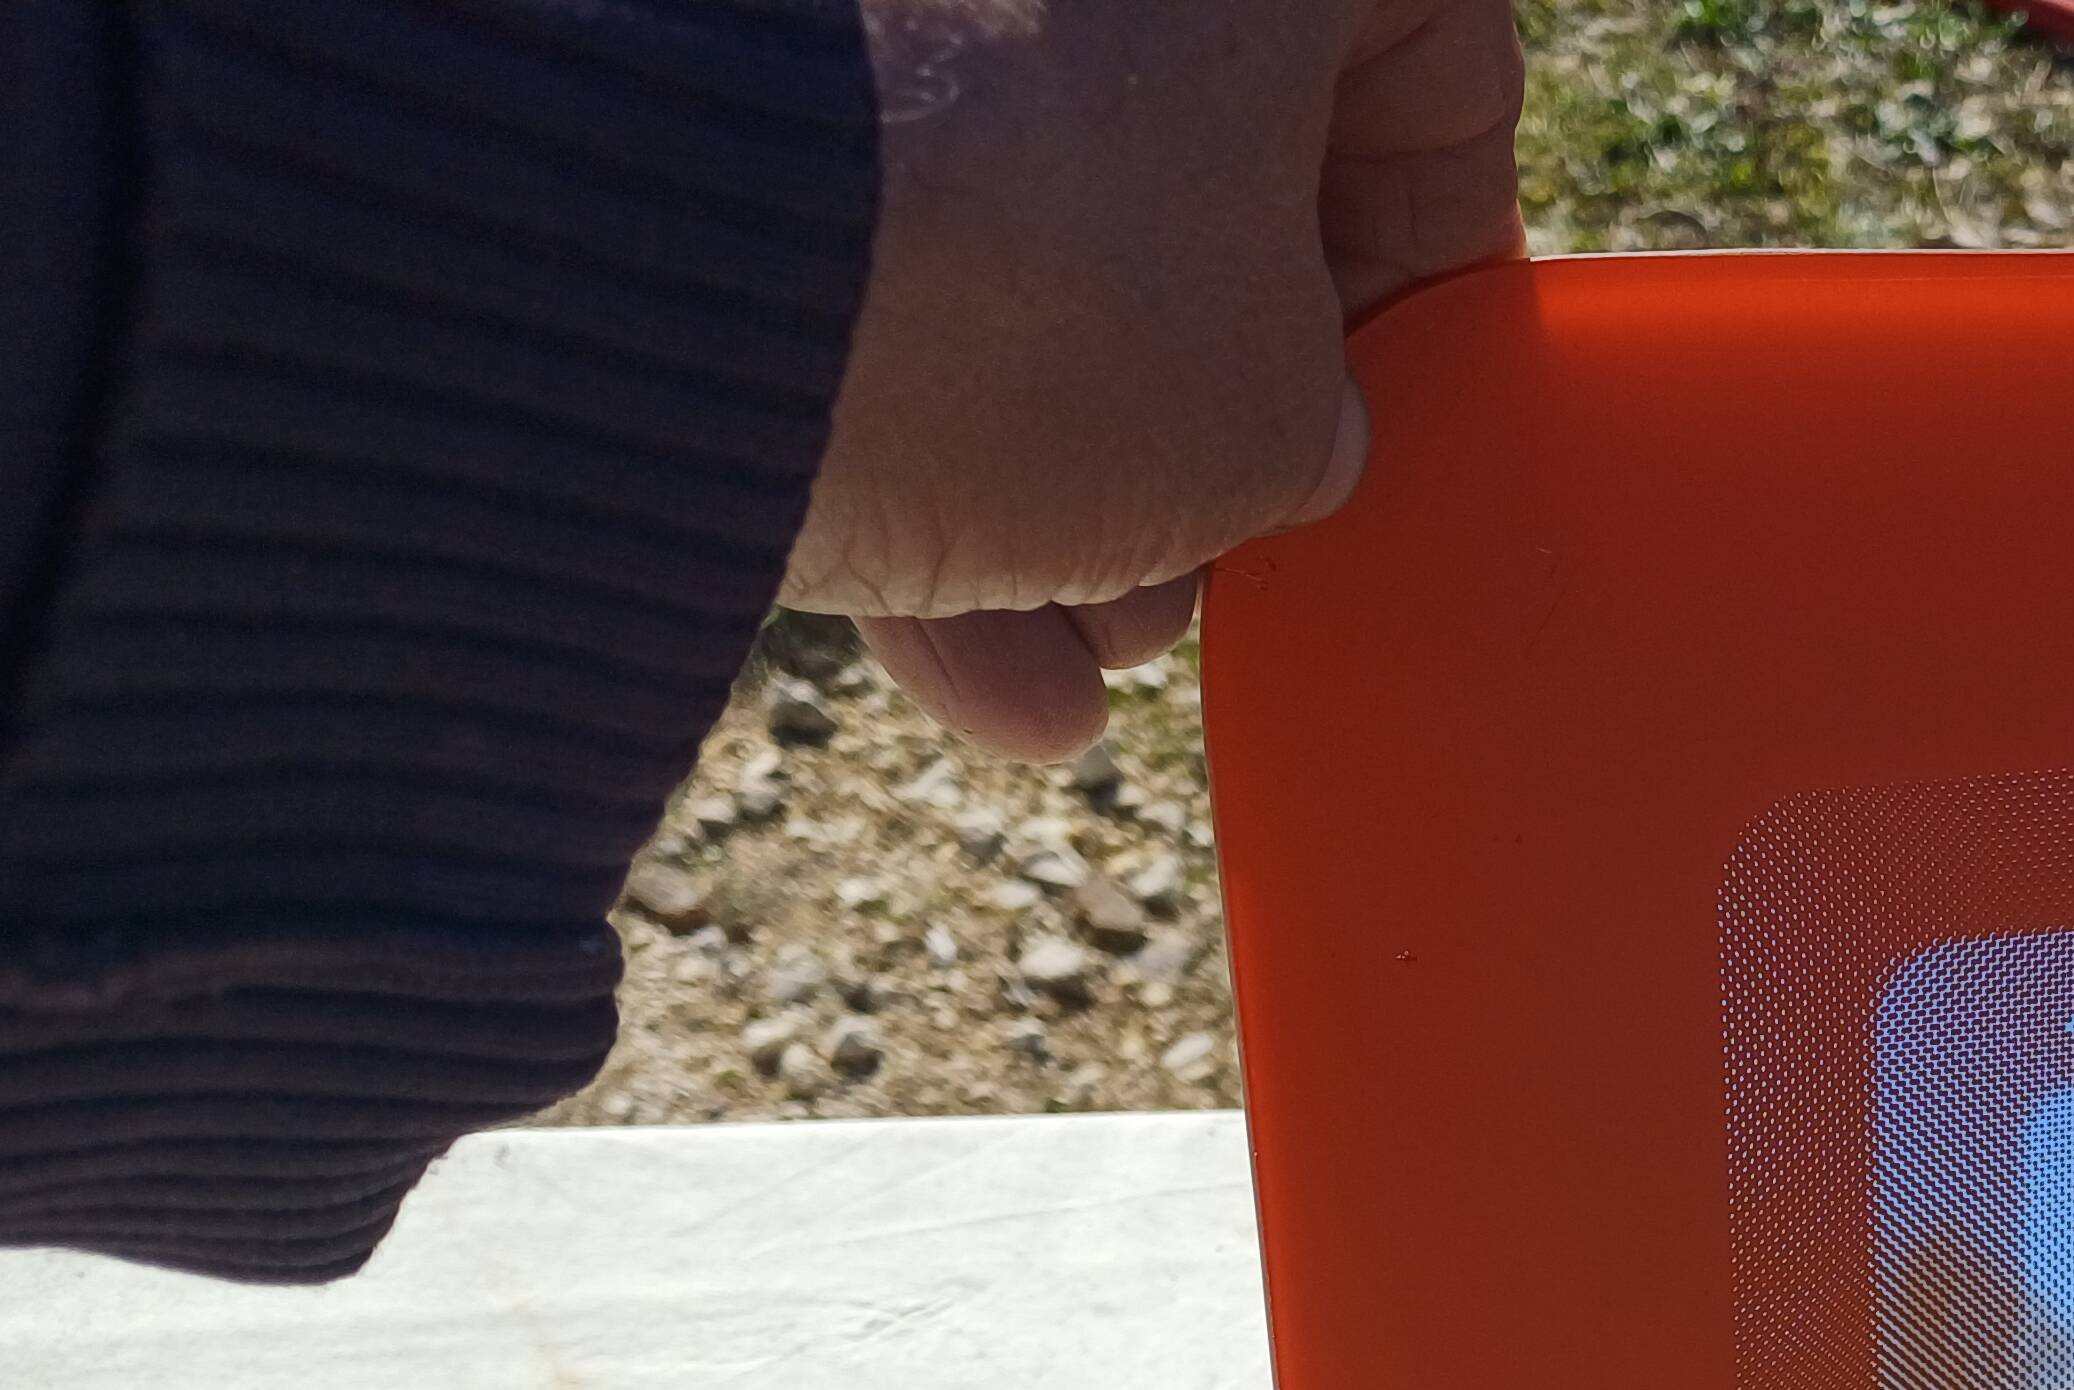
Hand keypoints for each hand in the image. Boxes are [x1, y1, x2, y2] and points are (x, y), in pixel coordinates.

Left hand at [786, 0, 1523, 758]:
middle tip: (1200, 556)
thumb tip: (1273, 432)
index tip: (1391, 402)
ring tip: (1060, 641)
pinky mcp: (731, 80)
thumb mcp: (1271, 426)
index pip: (1438, 62)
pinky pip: (860, 250)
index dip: (1432, 262)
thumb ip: (1321, 426)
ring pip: (1020, 227)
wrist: (634, 250)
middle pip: (1200, 164)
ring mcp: (892, 5)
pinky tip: (946, 642)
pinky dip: (903, 426)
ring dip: (1051, 466)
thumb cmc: (1032, 295)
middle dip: (1201, 405)